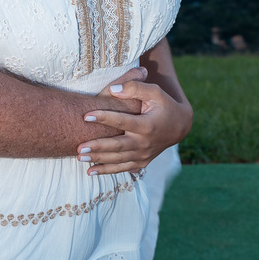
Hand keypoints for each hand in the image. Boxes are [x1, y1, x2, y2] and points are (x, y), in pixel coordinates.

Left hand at [77, 79, 192, 176]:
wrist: (179, 126)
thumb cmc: (164, 105)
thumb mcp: (155, 92)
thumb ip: (135, 88)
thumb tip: (113, 89)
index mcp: (147, 125)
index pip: (123, 122)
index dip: (104, 118)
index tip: (86, 116)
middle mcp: (145, 143)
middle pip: (118, 146)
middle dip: (97, 147)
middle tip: (78, 147)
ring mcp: (143, 155)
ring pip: (118, 160)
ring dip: (98, 159)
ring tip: (79, 158)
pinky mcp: (141, 163)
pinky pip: (122, 168)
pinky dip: (107, 170)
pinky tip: (91, 171)